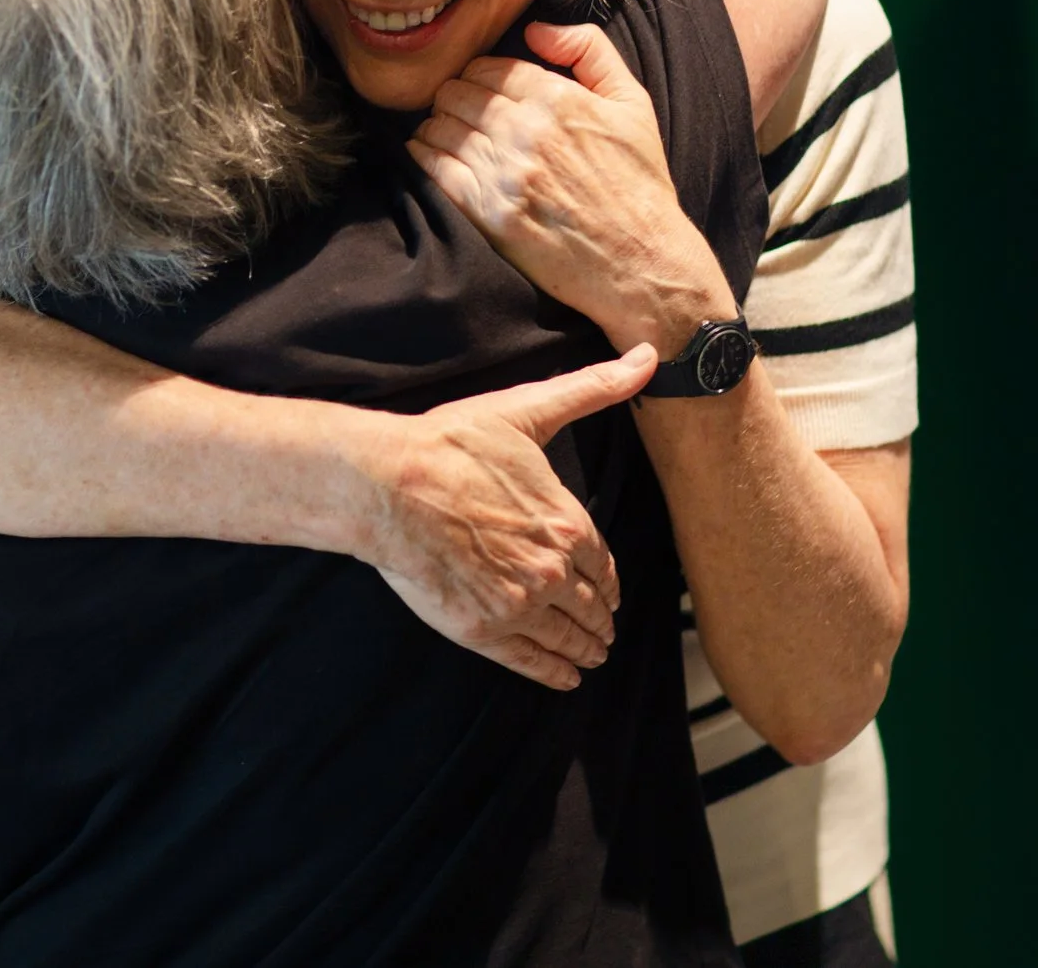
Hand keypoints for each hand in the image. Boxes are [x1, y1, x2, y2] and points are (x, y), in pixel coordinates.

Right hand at [361, 347, 653, 690]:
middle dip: (601, 619)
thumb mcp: (527, 410)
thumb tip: (649, 359)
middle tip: (605, 629)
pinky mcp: (482, 628)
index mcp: (567, 524)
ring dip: (585, 648)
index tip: (610, 593)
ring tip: (593, 655)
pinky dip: (554, 673)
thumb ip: (593, 389)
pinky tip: (565, 678)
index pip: (603, 566)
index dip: (608, 582)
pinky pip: (532, 661)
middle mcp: (551, 570)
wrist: (389, 485)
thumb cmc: (452, 445)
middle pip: (590, 607)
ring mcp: (518, 604)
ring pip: (567, 637)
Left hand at [408, 23, 734, 351]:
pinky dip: (424, 155)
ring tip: (440, 129)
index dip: (477, 73)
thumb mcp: (633, 103)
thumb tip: (535, 29)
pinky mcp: (490, 214)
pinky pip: (437, 171)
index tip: (477, 85)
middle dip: (453, 96)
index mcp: (559, 100)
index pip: (489, 68)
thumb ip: (589, 51)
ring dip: (435, 124)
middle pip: (458, 94)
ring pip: (441, 129)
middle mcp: (527, 133)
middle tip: (455, 107)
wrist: (642, 261)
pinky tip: (425, 152)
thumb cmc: (640, 183)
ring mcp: (505, 175)